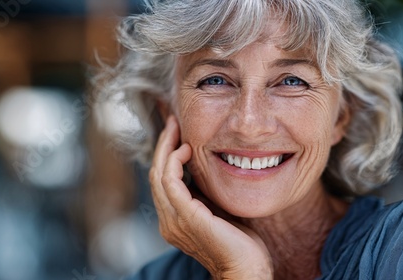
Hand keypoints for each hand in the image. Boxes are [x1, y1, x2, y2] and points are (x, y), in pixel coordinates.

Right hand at [149, 115, 272, 279]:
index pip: (163, 180)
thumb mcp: (218, 210)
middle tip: (173, 121)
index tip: (178, 132)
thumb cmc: (239, 242)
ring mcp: (174, 220)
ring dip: (167, 147)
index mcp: (175, 218)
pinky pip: (170, 182)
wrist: (246, 269)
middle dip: (164, 144)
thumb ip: (207, 192)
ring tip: (176, 126)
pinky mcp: (185, 217)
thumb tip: (207, 167)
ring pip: (159, 174)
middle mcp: (168, 220)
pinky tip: (186, 148)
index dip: (167, 153)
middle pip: (156, 173)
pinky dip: (174, 162)